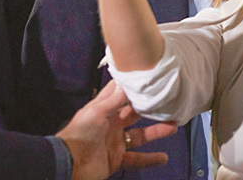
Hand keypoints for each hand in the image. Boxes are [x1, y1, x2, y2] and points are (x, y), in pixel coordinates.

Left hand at [57, 81, 176, 179]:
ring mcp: (115, 142)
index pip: (120, 94)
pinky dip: (150, 160)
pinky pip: (137, 159)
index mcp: (104, 109)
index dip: (132, 86)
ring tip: (173, 126)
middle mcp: (111, 124)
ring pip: (140, 135)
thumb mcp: (96, 112)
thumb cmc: (79, 134)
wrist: (69, 164)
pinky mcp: (117, 158)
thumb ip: (113, 99)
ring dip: (156, 132)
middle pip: (134, 114)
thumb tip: (126, 81)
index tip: (149, 78)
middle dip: (149, 108)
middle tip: (167, 102)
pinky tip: (163, 158)